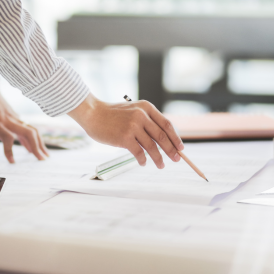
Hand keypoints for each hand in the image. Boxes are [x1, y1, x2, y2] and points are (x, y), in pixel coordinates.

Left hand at [0, 76, 48, 162]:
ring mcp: (14, 118)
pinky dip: (34, 139)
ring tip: (45, 156)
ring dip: (40, 143)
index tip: (12, 162)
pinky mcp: (17, 117)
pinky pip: (28, 128)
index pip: (7, 136)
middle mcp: (7, 120)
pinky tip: (36, 149)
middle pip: (27, 132)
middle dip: (36, 147)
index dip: (10, 149)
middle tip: (41, 160)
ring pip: (32, 130)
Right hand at [68, 94, 183, 168]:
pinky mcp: (124, 138)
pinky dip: (142, 160)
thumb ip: (146, 121)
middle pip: (162, 136)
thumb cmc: (112, 115)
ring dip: (158, 158)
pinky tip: (143, 163)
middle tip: (176, 159)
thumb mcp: (133, 111)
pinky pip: (139, 152)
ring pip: (152, 147)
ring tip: (161, 165)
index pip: (166, 124)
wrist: (93, 114)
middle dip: (171, 150)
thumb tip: (162, 140)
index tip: (180, 148)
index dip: (175, 137)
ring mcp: (133, 126)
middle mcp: (141, 115)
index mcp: (146, 107)